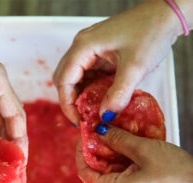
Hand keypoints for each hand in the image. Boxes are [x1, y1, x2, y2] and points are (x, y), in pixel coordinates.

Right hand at [53, 0, 182, 124]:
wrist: (165, 15)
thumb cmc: (150, 32)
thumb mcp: (135, 67)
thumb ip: (118, 94)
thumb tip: (105, 116)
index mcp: (83, 47)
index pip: (64, 81)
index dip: (68, 104)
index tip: (78, 121)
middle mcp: (81, 47)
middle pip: (64, 80)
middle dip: (72, 101)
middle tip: (83, 118)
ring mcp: (89, 50)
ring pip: (75, 79)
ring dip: (81, 96)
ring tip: (92, 111)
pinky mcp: (99, 54)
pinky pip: (88, 76)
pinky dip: (91, 90)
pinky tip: (100, 99)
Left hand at [77, 127, 192, 182]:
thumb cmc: (178, 173)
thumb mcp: (144, 150)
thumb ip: (118, 140)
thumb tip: (99, 131)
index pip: (85, 172)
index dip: (82, 152)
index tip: (85, 136)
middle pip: (98, 175)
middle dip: (99, 154)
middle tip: (104, 133)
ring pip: (112, 179)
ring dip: (113, 160)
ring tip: (119, 140)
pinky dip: (123, 169)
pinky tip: (132, 155)